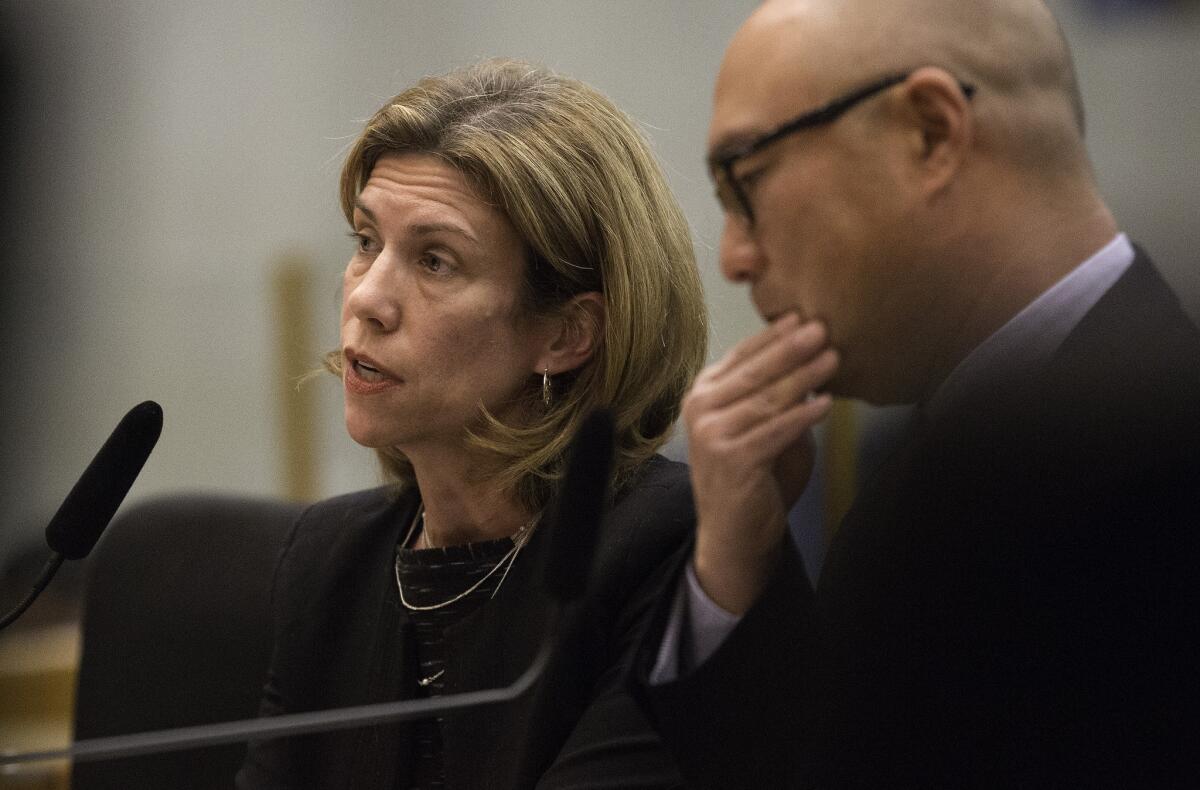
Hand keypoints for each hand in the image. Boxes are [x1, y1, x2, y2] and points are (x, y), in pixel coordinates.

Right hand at [684, 315, 837, 613]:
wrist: (734, 535)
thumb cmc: (754, 477)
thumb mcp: (762, 427)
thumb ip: (777, 397)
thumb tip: (812, 359)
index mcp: (703, 395)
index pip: (742, 356)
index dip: (774, 336)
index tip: (802, 315)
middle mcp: (700, 409)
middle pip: (754, 372)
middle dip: (791, 348)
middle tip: (822, 327)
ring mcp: (712, 434)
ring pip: (766, 398)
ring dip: (803, 376)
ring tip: (833, 358)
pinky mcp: (731, 459)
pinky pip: (775, 431)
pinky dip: (803, 416)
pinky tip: (825, 403)